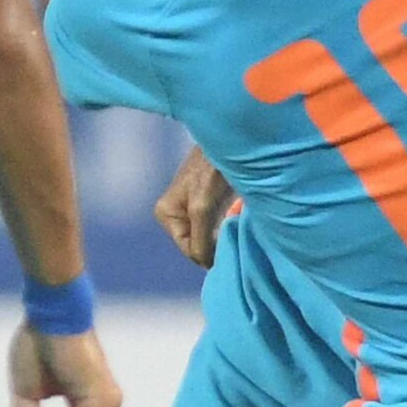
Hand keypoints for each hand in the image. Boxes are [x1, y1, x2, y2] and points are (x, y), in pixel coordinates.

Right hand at [153, 145, 234, 267]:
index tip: (231, 248)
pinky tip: (239, 218)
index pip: (188, 250)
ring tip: (238, 225)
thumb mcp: (202, 209)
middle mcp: (176, 214)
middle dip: (217, 242)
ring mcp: (192, 208)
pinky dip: (230, 226)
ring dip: (225, 235)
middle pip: (199, 243)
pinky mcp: (209, 201)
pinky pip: (219, 225)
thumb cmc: (212, 171)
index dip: (209, 254)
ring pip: (211, 235)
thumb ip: (200, 240)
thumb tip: (206, 264)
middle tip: (236, 236)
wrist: (231, 141)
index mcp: (166, 215)